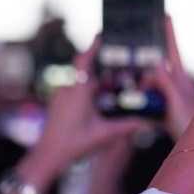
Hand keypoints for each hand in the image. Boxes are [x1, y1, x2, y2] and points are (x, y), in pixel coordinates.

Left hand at [16, 37, 145, 190]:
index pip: (84, 60)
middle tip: (120, 84)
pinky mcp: (57, 105)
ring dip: (96, 90)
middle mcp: (68, 90)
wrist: (48, 157)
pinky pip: (74, 94)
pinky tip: (96, 109)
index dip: (93, 46)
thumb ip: (127, 127)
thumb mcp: (104, 134)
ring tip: (110, 100)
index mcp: (78, 91)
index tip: (101, 35)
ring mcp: (60, 97)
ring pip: (82, 86)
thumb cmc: (73, 144)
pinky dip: (87, 97)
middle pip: (90, 77)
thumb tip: (145, 123)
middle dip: (105, 80)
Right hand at [151, 15, 193, 139]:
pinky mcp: (168, 108)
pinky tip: (146, 104)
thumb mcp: (177, 103)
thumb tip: (157, 62)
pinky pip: (153, 96)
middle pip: (160, 66)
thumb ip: (167, 83)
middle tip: (148, 60)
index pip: (172, 50)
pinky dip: (146, 98)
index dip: (168, 33)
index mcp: (181, 79)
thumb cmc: (192, 128)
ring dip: (146, 86)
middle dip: (152, 61)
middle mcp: (178, 84)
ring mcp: (173, 95)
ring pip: (154, 82)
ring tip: (145, 95)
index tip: (165, 15)